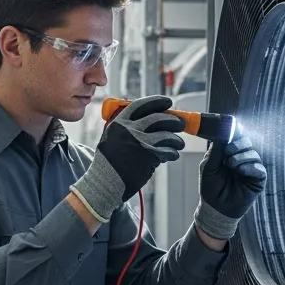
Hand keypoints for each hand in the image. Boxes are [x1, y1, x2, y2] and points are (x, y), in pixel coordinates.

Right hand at [70, 95, 184, 222]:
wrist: (105, 183)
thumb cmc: (108, 163)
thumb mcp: (110, 138)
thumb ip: (125, 126)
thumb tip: (149, 117)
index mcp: (119, 123)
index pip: (141, 104)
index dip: (157, 101)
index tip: (168, 102)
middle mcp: (130, 130)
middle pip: (159, 118)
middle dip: (174, 120)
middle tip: (180, 124)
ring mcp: (140, 143)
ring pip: (167, 135)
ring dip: (176, 140)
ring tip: (179, 144)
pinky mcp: (149, 157)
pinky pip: (168, 151)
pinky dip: (172, 153)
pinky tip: (171, 155)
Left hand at [194, 132, 266, 239]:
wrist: (215, 208)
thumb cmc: (210, 187)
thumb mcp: (209, 166)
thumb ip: (217, 150)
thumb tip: (222, 132)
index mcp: (228, 153)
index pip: (235, 137)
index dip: (234, 132)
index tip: (230, 128)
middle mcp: (241, 158)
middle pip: (246, 142)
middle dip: (237, 144)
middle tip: (228, 152)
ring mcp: (250, 168)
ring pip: (253, 153)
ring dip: (241, 157)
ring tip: (231, 165)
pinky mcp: (258, 179)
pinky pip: (259, 168)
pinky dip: (250, 167)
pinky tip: (240, 171)